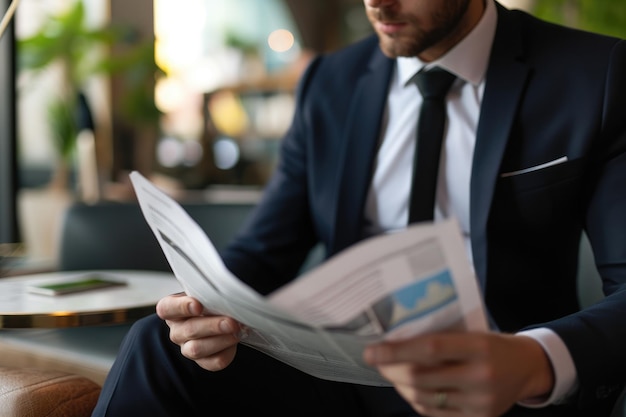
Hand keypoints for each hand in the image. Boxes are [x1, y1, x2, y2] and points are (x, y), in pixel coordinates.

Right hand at [156, 293, 242, 370]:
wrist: (218, 317)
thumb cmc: (208, 302)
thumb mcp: (204, 293)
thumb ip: (208, 293)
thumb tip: (225, 294)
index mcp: (171, 309)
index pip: (167, 308)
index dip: (182, 307)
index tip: (198, 305)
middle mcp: (177, 331)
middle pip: (189, 330)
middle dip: (212, 326)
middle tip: (230, 322)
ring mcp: (187, 348)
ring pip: (197, 349)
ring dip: (220, 340)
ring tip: (236, 331)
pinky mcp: (203, 361)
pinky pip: (212, 362)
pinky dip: (226, 352)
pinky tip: (235, 341)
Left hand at [363, 332, 553, 416]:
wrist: (528, 367)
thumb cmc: (491, 344)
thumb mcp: (472, 332)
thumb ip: (441, 337)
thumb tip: (394, 339)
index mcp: (479, 346)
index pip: (430, 349)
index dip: (396, 351)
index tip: (371, 351)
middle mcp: (481, 376)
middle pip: (421, 377)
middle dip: (391, 370)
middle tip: (376, 361)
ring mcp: (481, 402)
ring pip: (424, 398)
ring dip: (400, 386)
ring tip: (391, 373)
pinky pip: (435, 414)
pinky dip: (416, 401)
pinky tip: (410, 389)